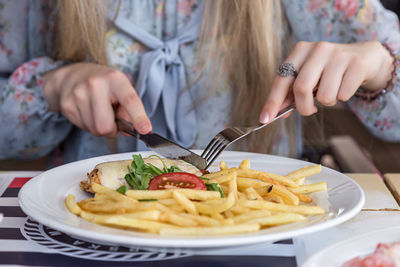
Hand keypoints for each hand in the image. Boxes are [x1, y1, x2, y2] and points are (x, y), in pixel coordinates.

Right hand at [43, 63, 150, 136]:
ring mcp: (78, 94)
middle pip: (105, 125)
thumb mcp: (123, 90)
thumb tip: (136, 129)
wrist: (74, 75)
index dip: (138, 117)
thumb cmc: (105, 86)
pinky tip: (89, 112)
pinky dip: (89, 125)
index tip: (145, 130)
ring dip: (100, 127)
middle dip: (112, 129)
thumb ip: (130, 110)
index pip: (129, 100)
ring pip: (94, 130)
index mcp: (115, 79)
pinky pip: (84, 128)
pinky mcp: (67, 105)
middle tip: (112, 119)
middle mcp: (95, 84)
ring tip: (99, 111)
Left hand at [259, 41, 393, 122]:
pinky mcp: (357, 64)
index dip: (272, 101)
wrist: (366, 57)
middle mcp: (318, 49)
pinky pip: (343, 95)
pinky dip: (342, 97)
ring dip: (327, 102)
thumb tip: (276, 112)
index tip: (265, 119)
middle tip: (310, 110)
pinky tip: (346, 86)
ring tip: (332, 92)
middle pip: (301, 88)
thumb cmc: (330, 70)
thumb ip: (292, 92)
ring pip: (324, 95)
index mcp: (301, 51)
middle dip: (303, 107)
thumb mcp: (309, 76)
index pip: (281, 79)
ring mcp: (339, 55)